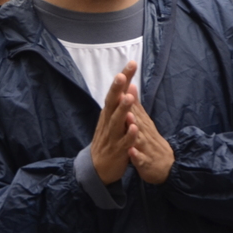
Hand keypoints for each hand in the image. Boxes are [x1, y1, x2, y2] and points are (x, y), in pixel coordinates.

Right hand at [90, 61, 138, 184]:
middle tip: (122, 75)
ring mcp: (112, 136)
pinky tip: (134, 127)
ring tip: (130, 97)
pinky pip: (124, 142)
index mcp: (109, 114)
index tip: (132, 63)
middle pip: (112, 103)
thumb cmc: (108, 141)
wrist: (97, 169)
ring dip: (123, 110)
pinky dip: (128, 135)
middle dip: (118, 89)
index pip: (116, 92)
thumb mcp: (113, 121)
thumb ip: (121, 104)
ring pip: (117, 121)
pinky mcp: (117, 151)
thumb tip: (128, 85)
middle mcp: (108, 122)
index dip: (123, 79)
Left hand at [125, 94, 173, 184]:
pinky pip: (140, 159)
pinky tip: (131, 151)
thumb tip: (131, 85)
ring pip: (138, 137)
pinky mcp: (146, 163)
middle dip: (129, 107)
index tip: (119, 79)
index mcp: (142, 123)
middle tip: (123, 94)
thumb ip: (136, 105)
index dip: (126, 94)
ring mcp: (145, 148)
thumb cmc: (152, 142)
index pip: (133, 106)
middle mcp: (144, 133)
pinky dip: (136, 155)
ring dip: (133, 128)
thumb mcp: (145, 122)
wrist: (168, 167)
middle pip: (136, 118)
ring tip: (128, 117)